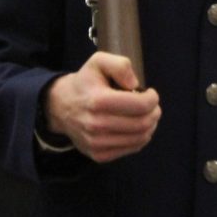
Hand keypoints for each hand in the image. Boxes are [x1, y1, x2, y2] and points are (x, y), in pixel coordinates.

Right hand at [43, 51, 160, 162]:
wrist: (62, 107)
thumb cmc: (85, 82)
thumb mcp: (98, 61)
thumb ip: (120, 65)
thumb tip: (135, 85)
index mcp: (98, 101)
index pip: (140, 105)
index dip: (152, 99)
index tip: (150, 93)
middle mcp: (96, 125)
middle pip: (142, 124)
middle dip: (154, 112)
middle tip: (153, 106)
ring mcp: (97, 143)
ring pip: (140, 138)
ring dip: (150, 125)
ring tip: (147, 115)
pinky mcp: (99, 155)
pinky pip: (132, 148)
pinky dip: (140, 137)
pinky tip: (135, 126)